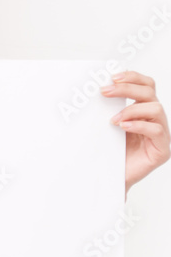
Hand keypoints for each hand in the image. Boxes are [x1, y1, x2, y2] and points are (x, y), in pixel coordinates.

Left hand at [103, 71, 168, 195]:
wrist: (110, 179)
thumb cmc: (109, 152)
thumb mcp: (105, 126)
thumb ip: (106, 109)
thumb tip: (95, 89)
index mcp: (143, 111)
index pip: (146, 85)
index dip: (132, 77)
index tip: (112, 76)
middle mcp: (154, 120)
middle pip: (150, 92)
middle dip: (127, 88)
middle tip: (105, 91)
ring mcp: (161, 135)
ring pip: (155, 109)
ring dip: (131, 109)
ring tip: (113, 119)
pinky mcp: (161, 150)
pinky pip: (156, 130)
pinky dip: (138, 125)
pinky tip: (122, 127)